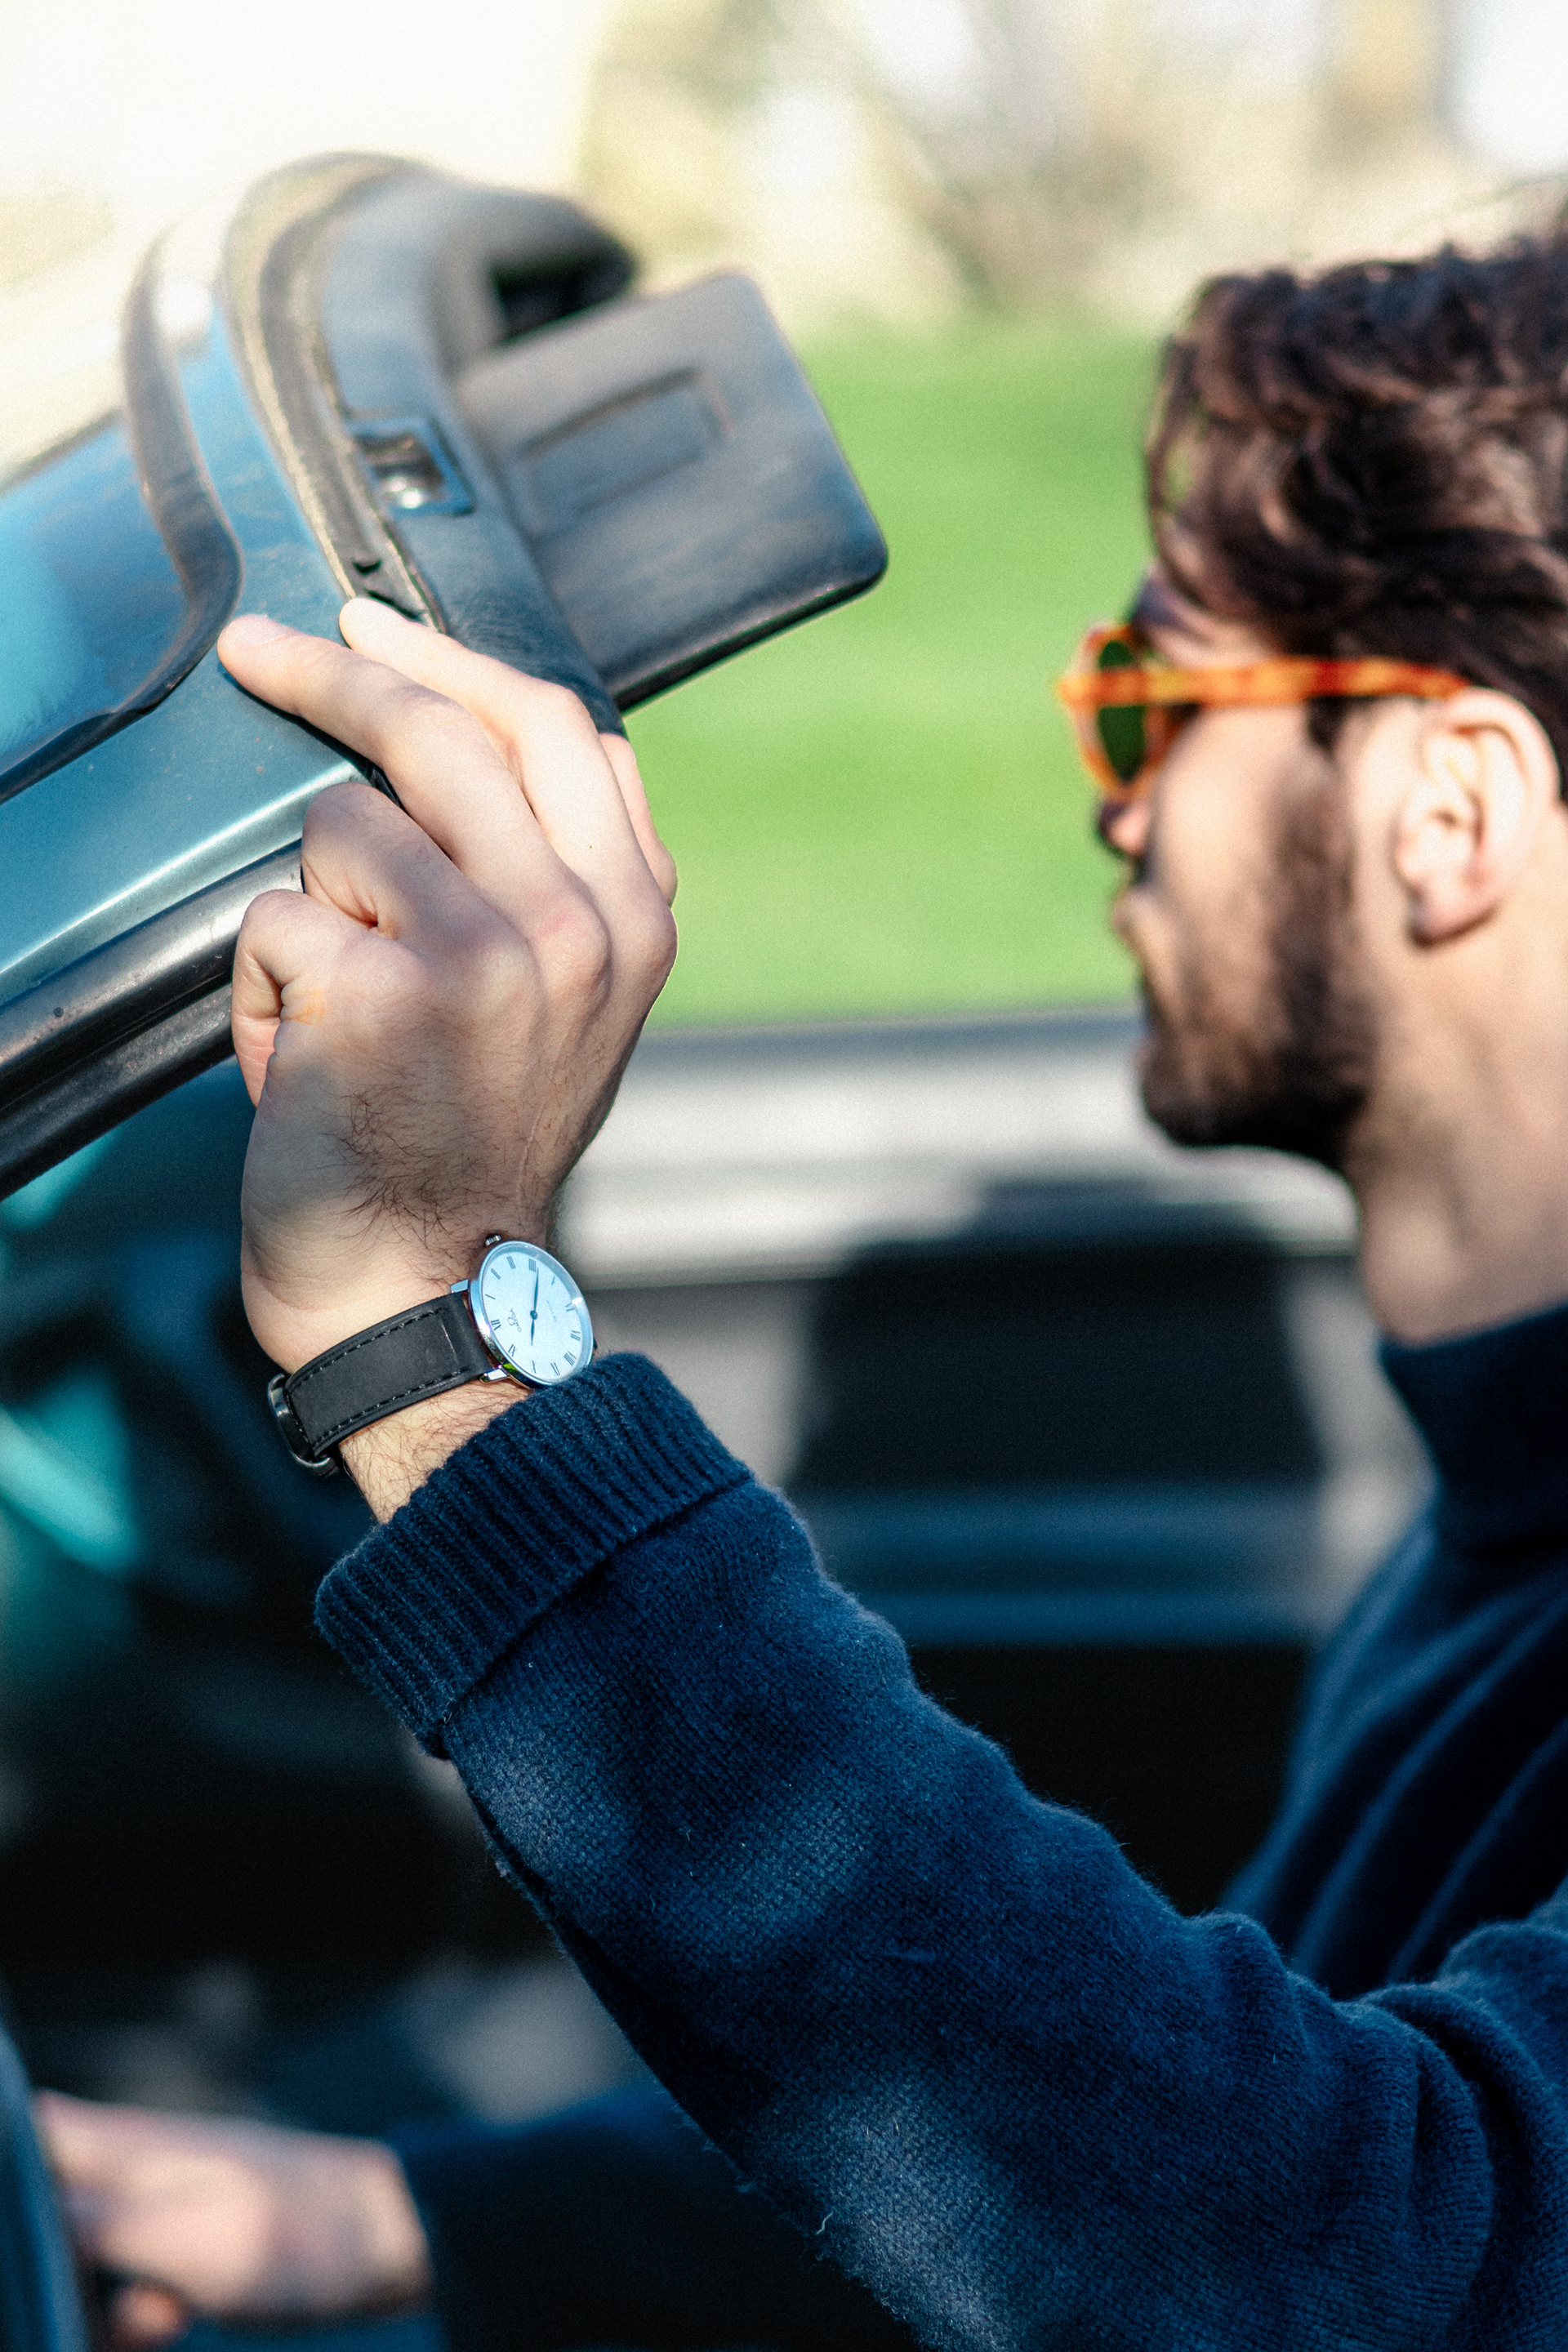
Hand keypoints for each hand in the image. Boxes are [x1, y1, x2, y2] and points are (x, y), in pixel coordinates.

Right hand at [35, 2093, 430, 2346]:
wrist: (391, 2242)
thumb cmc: (291, 2230)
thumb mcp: (173, 2236)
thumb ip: (81, 2227)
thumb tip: (24, 2213)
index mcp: (111, 2143)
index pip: (16, 2142)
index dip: (12, 2210)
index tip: (43, 2265)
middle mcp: (121, 2164)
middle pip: (35, 2228)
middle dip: (56, 2284)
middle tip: (122, 2304)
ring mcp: (150, 2205)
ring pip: (74, 2270)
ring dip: (100, 2313)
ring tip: (163, 2316)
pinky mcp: (176, 2246)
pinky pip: (119, 2290)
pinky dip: (132, 2320)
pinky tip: (172, 2323)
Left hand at [220, 601, 676, 1513]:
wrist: (429, 1292)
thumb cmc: (469, 1145)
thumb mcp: (570, 1007)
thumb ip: (553, 879)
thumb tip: (467, 740)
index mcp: (632, 918)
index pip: (564, 729)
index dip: (461, 665)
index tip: (383, 631)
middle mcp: (579, 924)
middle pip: (454, 729)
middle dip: (342, 669)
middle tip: (263, 648)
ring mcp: (491, 952)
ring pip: (344, 821)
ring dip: (309, 905)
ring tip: (337, 1008)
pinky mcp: (389, 989)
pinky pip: (277, 917)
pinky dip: (265, 989)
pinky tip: (304, 1064)